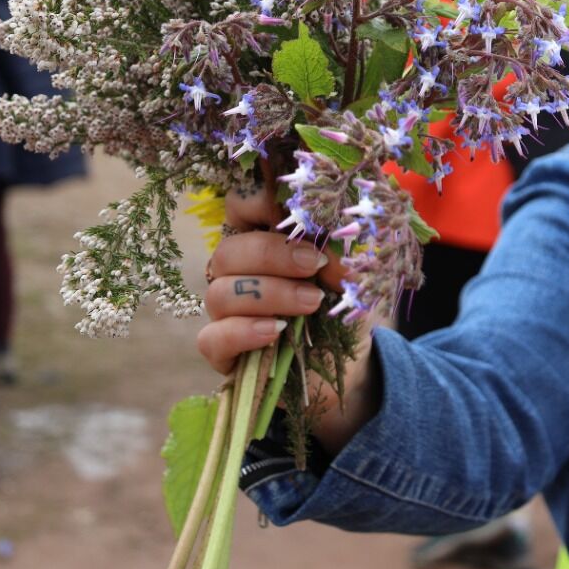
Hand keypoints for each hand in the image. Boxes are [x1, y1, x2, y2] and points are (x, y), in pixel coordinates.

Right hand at [194, 174, 379, 451]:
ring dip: (270, 294)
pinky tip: (276, 332)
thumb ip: (337, 254)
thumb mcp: (353, 275)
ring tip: (312, 303)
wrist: (356, 366)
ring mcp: (227, 315)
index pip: (238, 208)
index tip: (292, 210)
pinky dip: (243, 332)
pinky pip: (211, 338)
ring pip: (220, 293)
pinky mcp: (225, 354)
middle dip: (271, 254)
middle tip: (313, 265)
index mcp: (265, 243)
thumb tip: (323, 252)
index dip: (256, 202)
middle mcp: (239, 275)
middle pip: (227, 251)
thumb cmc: (349, 309)